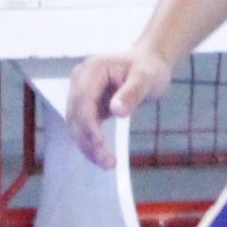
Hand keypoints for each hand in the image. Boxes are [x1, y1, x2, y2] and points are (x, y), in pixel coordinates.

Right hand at [65, 48, 173, 167]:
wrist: (150, 63)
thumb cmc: (150, 67)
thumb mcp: (146, 78)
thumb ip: (132, 93)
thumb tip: (116, 111)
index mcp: (92, 69)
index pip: (83, 99)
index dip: (89, 123)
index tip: (100, 143)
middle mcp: (81, 81)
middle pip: (76, 115)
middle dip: (87, 140)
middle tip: (107, 162)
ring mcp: (82, 93)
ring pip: (77, 124)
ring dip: (88, 146)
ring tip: (107, 164)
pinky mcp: (88, 106)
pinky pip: (85, 127)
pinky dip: (91, 142)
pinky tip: (103, 156)